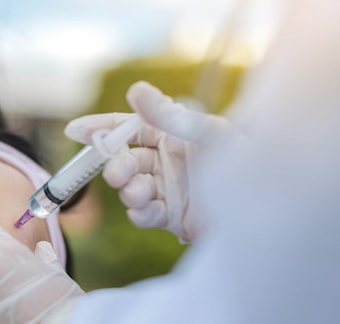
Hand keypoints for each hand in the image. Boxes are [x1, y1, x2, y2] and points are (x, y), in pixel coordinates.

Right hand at [65, 81, 229, 241]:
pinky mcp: (170, 217)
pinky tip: (145, 209)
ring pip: (131, 188)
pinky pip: (144, 214)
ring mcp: (166, 189)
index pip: (129, 128)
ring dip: (130, 190)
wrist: (264, 206)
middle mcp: (165, 161)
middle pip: (125, 161)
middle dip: (116, 166)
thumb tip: (135, 90)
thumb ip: (170, 117)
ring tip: (142, 192)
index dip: (101, 128)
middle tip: (119, 173)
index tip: (75, 131)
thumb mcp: (209, 133)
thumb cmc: (244, 160)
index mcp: (171, 135)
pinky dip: (140, 212)